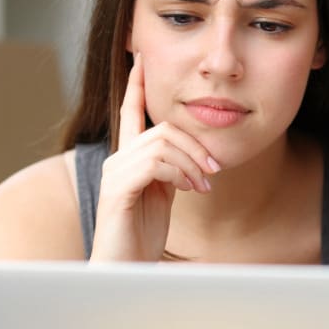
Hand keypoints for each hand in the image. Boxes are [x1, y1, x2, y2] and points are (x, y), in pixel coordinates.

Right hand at [90, 54, 219, 261]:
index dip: (136, 85)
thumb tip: (199, 161)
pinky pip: (154, 164)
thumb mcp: (163, 197)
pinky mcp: (118, 190)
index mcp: (128, 159)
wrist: (125, 270)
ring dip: (192, 163)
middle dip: (196, 145)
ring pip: (162, 144)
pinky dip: (180, 174)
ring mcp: (114, 174)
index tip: (141, 58)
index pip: (131, 112)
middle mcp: (117, 160)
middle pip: (163, 129)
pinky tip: (190, 190)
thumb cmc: (142, 237)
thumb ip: (174, 173)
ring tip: (203, 186)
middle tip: (214, 169)